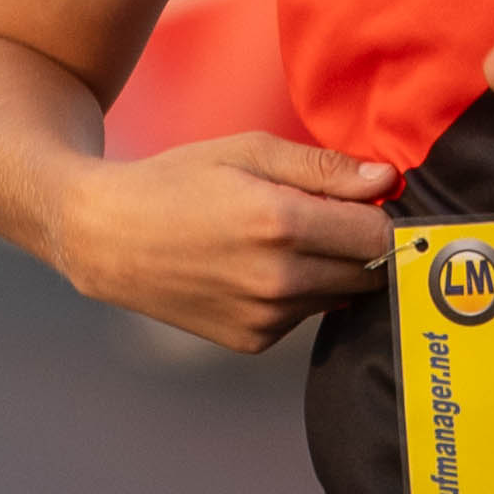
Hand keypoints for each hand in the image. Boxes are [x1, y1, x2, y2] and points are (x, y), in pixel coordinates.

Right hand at [51, 130, 392, 352]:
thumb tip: (385, 182)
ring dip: (331, 271)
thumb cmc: (177, 182)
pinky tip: (258, 269)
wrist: (108, 238)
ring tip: (282, 241)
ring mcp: (267, 318)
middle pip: (369, 273)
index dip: (382, 216)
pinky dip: (299, 293)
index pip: (379, 236)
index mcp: (282, 224)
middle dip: (360, 245)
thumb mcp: (249, 151)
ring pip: (340, 296)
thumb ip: (324, 168)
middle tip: (328, 219)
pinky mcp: (254, 341)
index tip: (370, 203)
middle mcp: (279, 280)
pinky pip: (306, 315)